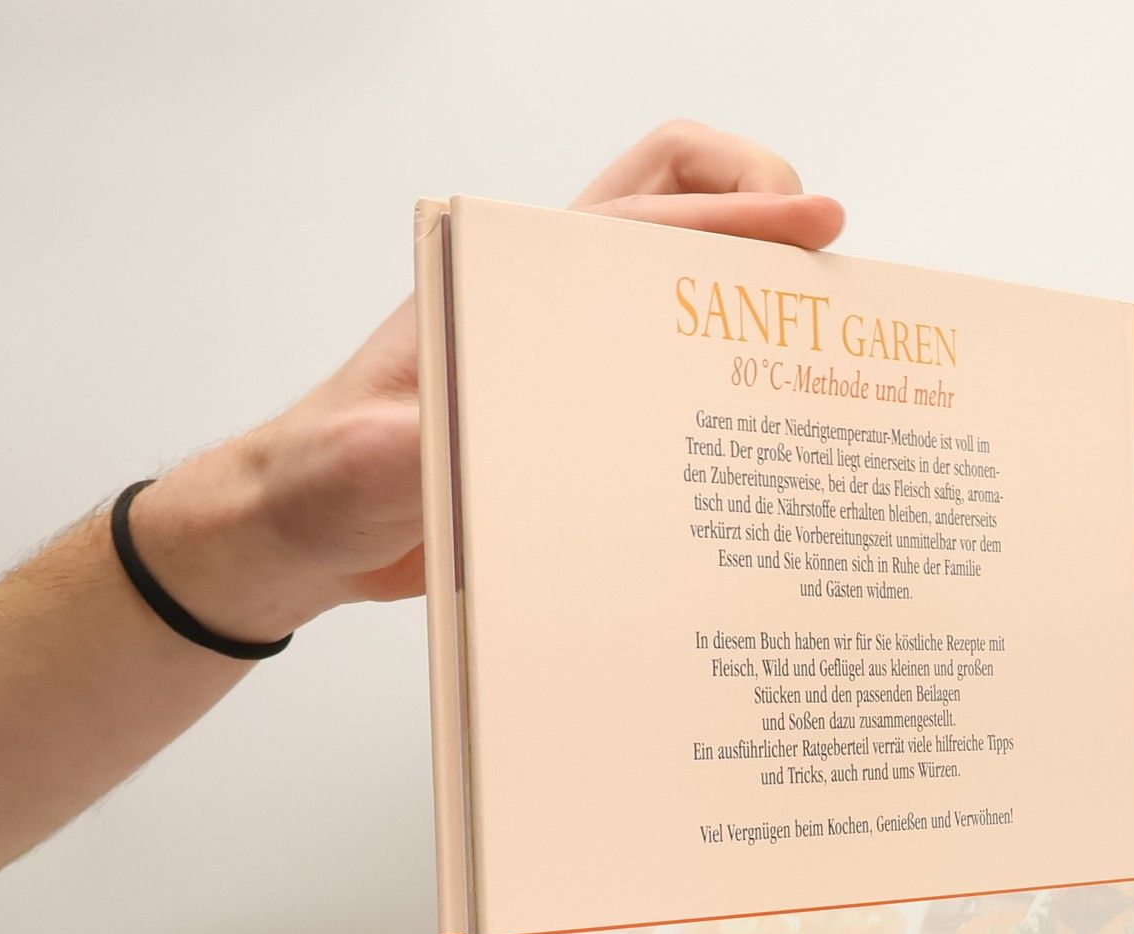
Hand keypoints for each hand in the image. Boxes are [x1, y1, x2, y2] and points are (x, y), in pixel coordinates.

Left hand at [133, 124, 844, 640]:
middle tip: (830, 270)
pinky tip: (772, 434)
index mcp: (499, 286)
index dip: (729, 220)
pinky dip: (728, 374)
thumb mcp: (350, 473)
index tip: (810, 231)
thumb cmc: (320, 482)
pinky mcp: (579, 414)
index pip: (637, 219)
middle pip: (673, 200)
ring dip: (756, 292)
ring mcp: (567, 353)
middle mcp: (545, 302)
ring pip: (683, 284)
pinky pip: (670, 370)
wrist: (303, 532)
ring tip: (829, 346)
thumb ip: (386, 454)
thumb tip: (420, 446)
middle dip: (760, 208)